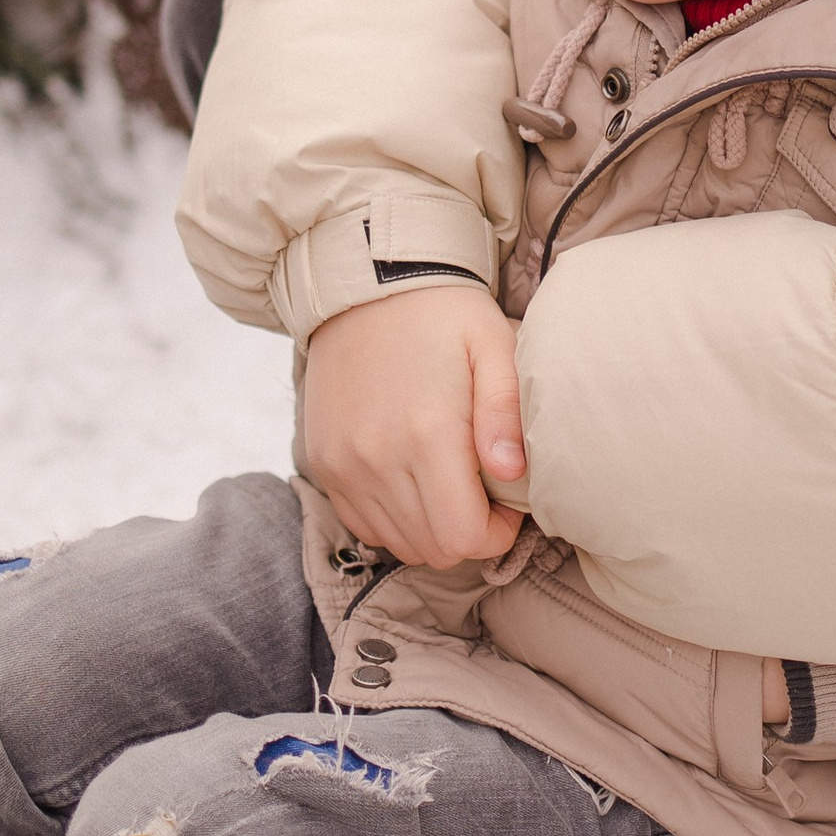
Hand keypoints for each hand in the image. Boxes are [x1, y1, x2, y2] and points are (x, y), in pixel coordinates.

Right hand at [300, 282, 526, 568]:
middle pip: (433, 550)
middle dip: (469, 534)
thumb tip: (512, 474)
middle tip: (484, 493)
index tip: (507, 501)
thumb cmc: (443, 315)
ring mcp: (343, 466)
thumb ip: (505, 412)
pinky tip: (414, 481)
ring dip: (433, 529)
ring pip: (399, 544)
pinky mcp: (323, 463)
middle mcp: (377, 458)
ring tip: (450, 484)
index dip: (497, 533)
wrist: (366, 285)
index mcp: (427, 433)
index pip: (464, 537)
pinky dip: (395, 520)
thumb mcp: (492, 346)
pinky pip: (364, 525)